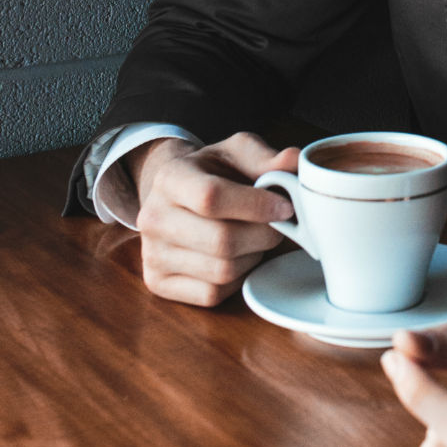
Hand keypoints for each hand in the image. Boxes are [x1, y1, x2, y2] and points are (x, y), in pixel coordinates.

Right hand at [129, 132, 299, 305]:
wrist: (179, 196)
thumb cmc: (215, 174)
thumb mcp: (238, 154)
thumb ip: (266, 158)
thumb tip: (294, 161)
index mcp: (170, 178)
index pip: (212, 197)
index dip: (257, 205)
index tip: (285, 207)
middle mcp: (152, 217)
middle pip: (222, 240)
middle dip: (263, 235)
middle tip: (277, 225)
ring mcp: (152, 253)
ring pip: (222, 270)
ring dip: (252, 256)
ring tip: (254, 238)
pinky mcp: (158, 282)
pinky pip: (212, 293)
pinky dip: (236, 280)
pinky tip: (237, 258)